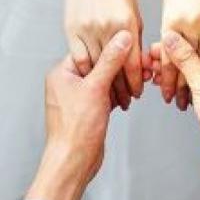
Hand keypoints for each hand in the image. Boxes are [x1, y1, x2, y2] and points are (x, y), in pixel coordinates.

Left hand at [27, 31, 134, 199]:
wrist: (73, 161)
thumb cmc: (75, 130)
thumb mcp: (96, 88)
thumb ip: (110, 61)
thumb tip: (122, 38)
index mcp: (61, 72)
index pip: (90, 50)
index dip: (111, 46)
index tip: (130, 44)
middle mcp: (67, 83)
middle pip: (98, 65)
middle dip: (119, 66)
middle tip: (138, 63)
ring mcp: (77, 98)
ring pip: (103, 81)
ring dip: (120, 82)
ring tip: (138, 80)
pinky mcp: (87, 110)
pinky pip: (104, 95)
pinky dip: (117, 95)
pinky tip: (129, 95)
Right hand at [64, 0, 143, 109]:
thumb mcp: (133, 10)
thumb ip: (136, 36)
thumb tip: (140, 61)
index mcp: (127, 23)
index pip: (132, 63)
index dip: (136, 82)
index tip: (138, 92)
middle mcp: (107, 28)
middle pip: (114, 69)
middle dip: (121, 88)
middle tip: (126, 100)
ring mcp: (87, 29)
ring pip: (95, 67)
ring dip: (103, 84)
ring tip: (109, 95)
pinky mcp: (72, 29)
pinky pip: (79, 58)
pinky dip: (86, 71)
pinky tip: (91, 78)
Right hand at [152, 33, 199, 196]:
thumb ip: (186, 59)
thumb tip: (173, 38)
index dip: (182, 42)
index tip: (162, 43)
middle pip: (198, 58)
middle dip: (174, 60)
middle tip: (153, 60)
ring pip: (196, 74)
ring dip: (176, 75)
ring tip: (156, 75)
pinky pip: (197, 89)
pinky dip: (183, 88)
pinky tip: (168, 89)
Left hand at [159, 0, 199, 107]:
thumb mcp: (168, 5)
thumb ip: (169, 30)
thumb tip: (167, 53)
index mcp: (172, 20)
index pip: (169, 59)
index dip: (167, 79)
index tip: (166, 93)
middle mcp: (192, 22)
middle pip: (189, 63)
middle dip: (184, 84)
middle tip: (179, 99)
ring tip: (196, 90)